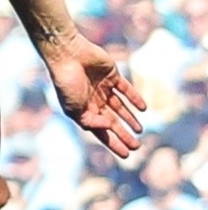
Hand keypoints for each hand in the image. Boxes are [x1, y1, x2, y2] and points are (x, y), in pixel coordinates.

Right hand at [44, 32, 146, 158]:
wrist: (68, 55)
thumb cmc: (66, 82)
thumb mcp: (74, 108)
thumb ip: (91, 121)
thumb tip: (110, 128)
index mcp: (83, 110)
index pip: (101, 130)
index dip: (113, 143)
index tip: (127, 154)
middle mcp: (94, 100)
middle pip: (113, 121)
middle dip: (124, 133)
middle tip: (137, 145)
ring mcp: (103, 88)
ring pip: (120, 107)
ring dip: (130, 118)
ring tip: (140, 130)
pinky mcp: (112, 75)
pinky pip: (126, 89)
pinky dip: (135, 98)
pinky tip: (143, 108)